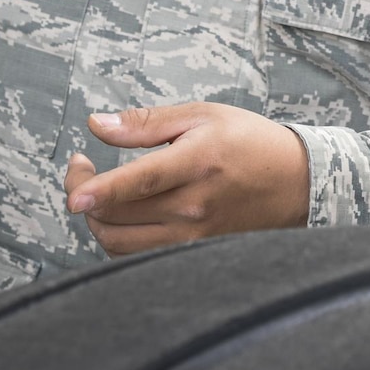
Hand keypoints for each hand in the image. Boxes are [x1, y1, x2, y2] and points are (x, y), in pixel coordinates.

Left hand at [63, 102, 309, 256]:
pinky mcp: (193, 252)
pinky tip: (121, 212)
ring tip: (97, 191)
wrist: (296, 183)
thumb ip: (146, 122)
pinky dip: (119, 236)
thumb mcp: (203, 115)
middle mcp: (193, 207)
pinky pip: (139, 254)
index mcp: (196, 163)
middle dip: (84, 194)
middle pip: (118, 216)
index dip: (100, 190)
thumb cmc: (249, 142)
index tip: (73, 193)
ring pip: (121, 242)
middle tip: (80, 168)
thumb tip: (96, 124)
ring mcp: (193, 236)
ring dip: (97, 218)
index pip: (139, 182)